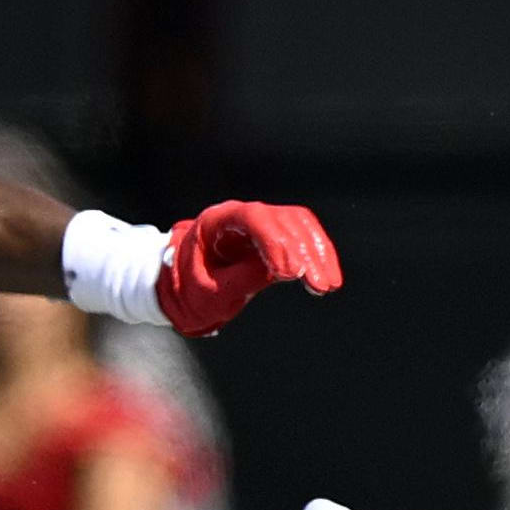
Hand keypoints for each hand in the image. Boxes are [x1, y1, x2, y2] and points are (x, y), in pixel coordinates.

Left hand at [160, 202, 341, 336]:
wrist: (182, 289)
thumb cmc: (187, 291)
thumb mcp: (209, 294)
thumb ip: (241, 279)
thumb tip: (278, 270)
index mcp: (215, 222)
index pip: (252, 219)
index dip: (275, 242)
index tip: (291, 272)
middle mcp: (240, 215)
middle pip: (281, 219)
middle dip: (304, 253)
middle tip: (319, 285)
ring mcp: (258, 223)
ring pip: (298, 224)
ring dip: (317, 253)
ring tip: (327, 285)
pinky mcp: (273, 236)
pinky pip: (301, 236)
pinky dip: (316, 254)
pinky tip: (326, 275)